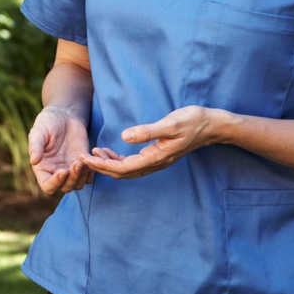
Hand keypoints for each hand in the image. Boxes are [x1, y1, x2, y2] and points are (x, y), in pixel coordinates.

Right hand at [28, 105, 93, 194]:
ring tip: (83, 161)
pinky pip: (89, 176)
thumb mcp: (39, 131)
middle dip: (72, 179)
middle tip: (77, 164)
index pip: (48, 186)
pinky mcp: (83, 163)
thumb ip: (35, 146)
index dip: (55, 183)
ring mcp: (71, 169)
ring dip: (82, 176)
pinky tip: (91, 157)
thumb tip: (33, 161)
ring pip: (78, 184)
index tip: (62, 171)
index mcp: (43, 168)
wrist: (64, 115)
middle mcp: (56, 172)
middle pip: (65, 187)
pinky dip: (92, 171)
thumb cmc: (48, 122)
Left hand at [80, 106, 220, 179]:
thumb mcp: (170, 123)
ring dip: (109, 165)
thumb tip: (125, 136)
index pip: (122, 167)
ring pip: (127, 170)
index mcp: (156, 157)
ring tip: (93, 154)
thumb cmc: (192, 121)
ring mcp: (157, 161)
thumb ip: (148, 131)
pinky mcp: (157, 155)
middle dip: (100, 167)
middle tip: (81, 158)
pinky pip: (133, 164)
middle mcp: (155, 163)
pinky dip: (119, 160)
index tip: (84, 158)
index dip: (101, 165)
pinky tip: (110, 152)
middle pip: (122, 173)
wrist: (212, 125)